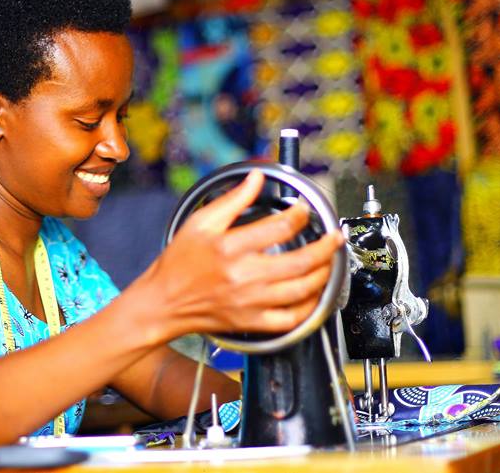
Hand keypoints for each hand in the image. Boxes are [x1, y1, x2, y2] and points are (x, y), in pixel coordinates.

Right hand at [144, 169, 344, 338]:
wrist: (163, 302)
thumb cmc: (179, 263)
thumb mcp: (201, 222)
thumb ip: (233, 199)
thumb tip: (256, 177)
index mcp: (231, 248)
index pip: (279, 227)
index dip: (299, 215)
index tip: (304, 209)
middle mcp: (244, 277)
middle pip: (300, 262)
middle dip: (326, 247)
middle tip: (335, 238)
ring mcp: (251, 303)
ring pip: (302, 291)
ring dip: (324, 274)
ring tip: (329, 262)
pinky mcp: (252, 323)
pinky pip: (291, 319)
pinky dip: (310, 308)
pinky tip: (314, 294)